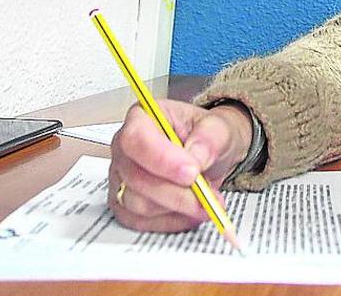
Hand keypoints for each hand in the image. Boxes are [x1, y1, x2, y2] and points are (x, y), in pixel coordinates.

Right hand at [107, 99, 252, 231]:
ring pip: (138, 204)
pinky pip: (141, 222)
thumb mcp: (219, 127)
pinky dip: (171, 222)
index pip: (136, 138)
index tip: (192, 172)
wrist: (206, 156)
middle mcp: (124, 149)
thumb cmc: (205, 136)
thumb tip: (196, 157)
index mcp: (141, 118)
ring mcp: (121, 178)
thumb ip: (209, 138)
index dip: (162, 158)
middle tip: (207, 196)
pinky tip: (190, 212)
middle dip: (176, 192)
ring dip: (177, 208)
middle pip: (136, 177)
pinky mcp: (125, 206)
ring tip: (205, 203)